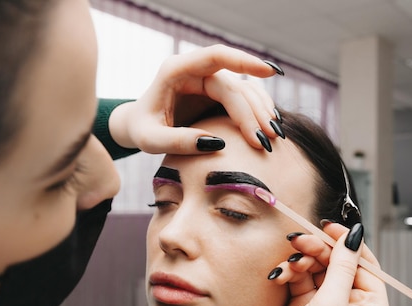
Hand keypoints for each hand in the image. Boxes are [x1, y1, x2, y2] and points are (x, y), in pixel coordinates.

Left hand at [107, 45, 281, 152]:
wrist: (137, 126)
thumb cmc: (141, 130)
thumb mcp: (151, 140)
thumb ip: (178, 142)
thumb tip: (218, 144)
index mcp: (176, 70)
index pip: (215, 56)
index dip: (244, 61)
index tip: (269, 72)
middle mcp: (196, 70)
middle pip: (233, 85)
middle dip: (253, 112)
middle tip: (267, 139)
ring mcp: (208, 80)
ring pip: (244, 91)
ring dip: (261, 112)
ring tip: (274, 136)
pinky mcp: (217, 93)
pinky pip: (244, 98)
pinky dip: (258, 111)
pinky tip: (270, 125)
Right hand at [247, 223, 391, 305]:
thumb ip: (341, 267)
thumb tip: (355, 234)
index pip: (365, 264)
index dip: (347, 243)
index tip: (329, 227)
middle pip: (338, 263)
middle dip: (318, 250)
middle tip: (299, 241)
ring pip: (317, 269)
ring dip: (301, 261)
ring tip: (289, 261)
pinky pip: (300, 280)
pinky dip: (290, 274)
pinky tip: (280, 275)